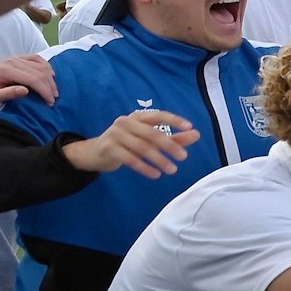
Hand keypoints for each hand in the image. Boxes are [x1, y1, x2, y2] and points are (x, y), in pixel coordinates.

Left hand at [0, 54, 55, 105]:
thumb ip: (7, 94)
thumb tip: (26, 90)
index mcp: (6, 70)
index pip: (33, 78)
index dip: (44, 90)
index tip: (50, 101)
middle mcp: (13, 61)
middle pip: (39, 71)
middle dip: (50, 86)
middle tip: (53, 99)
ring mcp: (16, 57)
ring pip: (41, 65)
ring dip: (50, 78)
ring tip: (53, 90)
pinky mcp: (18, 57)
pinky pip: (37, 58)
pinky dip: (46, 66)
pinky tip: (50, 75)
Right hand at [60, 111, 201, 178]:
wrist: (95, 153)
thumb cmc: (127, 143)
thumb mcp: (149, 138)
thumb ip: (173, 137)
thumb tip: (196, 134)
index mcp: (138, 116)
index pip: (159, 115)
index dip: (174, 120)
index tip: (190, 127)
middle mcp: (126, 122)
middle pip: (152, 134)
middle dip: (170, 145)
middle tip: (184, 157)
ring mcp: (115, 134)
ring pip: (142, 148)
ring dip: (159, 160)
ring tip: (172, 170)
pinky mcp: (108, 148)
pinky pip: (129, 159)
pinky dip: (144, 167)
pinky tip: (155, 174)